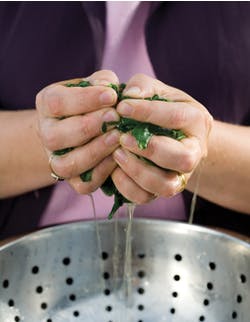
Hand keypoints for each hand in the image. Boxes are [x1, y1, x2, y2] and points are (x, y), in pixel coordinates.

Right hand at [36, 70, 120, 193]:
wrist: (90, 126)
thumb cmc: (98, 101)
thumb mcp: (99, 84)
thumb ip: (105, 81)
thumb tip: (109, 88)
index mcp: (48, 104)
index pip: (56, 103)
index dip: (84, 100)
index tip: (111, 95)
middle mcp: (47, 134)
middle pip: (55, 137)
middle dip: (89, 127)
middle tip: (115, 118)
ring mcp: (57, 159)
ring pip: (67, 165)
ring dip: (95, 151)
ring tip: (118, 137)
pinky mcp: (74, 179)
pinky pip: (83, 184)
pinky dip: (102, 172)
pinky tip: (117, 157)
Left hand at [112, 73, 212, 203]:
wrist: (168, 132)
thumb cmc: (159, 107)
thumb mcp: (155, 90)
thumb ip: (142, 87)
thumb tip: (129, 96)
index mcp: (196, 121)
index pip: (178, 118)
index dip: (148, 112)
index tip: (122, 107)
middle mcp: (193, 152)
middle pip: (183, 159)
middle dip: (150, 149)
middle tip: (123, 137)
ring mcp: (179, 175)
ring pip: (167, 185)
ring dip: (138, 171)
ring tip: (116, 154)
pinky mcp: (160, 189)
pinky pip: (146, 197)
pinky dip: (127, 186)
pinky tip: (114, 169)